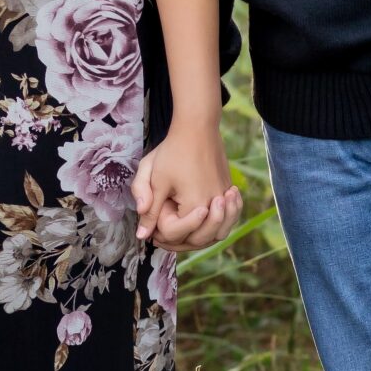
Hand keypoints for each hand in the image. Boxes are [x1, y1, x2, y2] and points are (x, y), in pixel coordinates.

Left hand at [132, 126, 241, 252]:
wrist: (197, 127)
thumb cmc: (173, 151)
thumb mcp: (155, 179)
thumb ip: (149, 209)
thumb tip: (142, 235)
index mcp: (196, 204)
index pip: (179, 234)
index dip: (163, 236)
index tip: (153, 233)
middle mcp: (214, 204)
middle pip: (202, 239)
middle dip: (182, 243)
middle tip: (164, 239)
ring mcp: (224, 196)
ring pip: (220, 231)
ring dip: (202, 236)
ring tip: (186, 234)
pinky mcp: (228, 188)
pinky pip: (227, 215)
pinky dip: (217, 224)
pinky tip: (201, 221)